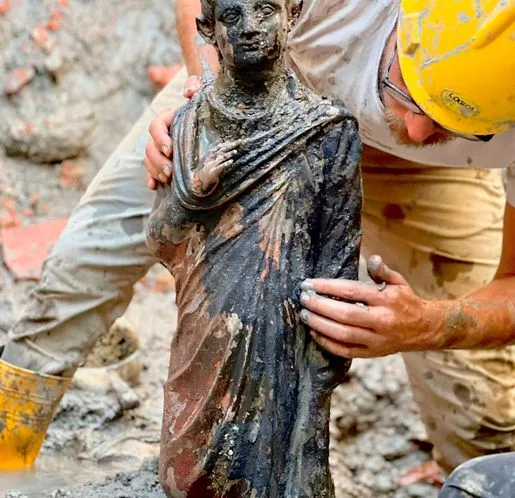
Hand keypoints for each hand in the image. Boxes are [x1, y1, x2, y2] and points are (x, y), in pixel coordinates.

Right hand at [144, 75, 202, 190]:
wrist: (212, 120)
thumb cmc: (207, 106)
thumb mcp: (203, 93)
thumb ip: (195, 87)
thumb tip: (189, 91)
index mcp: (168, 118)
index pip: (156, 126)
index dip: (160, 138)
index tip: (170, 149)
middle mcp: (162, 134)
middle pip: (150, 147)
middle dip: (158, 160)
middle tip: (169, 172)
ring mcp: (162, 149)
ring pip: (150, 159)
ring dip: (155, 170)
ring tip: (167, 180)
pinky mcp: (165, 161)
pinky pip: (153, 171)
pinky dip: (152, 178)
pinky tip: (154, 186)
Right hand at [192, 141, 239, 195]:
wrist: (200, 180)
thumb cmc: (208, 169)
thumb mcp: (211, 159)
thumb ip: (217, 152)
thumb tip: (223, 144)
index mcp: (211, 154)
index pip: (220, 146)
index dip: (228, 143)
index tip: (236, 141)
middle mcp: (212, 157)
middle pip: (222, 149)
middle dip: (230, 145)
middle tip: (238, 142)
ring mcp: (212, 164)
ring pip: (221, 157)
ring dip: (229, 154)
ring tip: (235, 151)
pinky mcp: (214, 171)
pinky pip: (221, 166)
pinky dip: (226, 163)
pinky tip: (231, 161)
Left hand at [299, 255, 445, 357]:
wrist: (426, 329)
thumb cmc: (406, 301)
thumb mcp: (398, 282)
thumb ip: (382, 271)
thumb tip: (372, 258)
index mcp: (386, 299)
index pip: (352, 291)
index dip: (327, 287)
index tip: (309, 283)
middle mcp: (382, 321)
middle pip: (344, 314)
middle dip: (319, 306)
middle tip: (303, 299)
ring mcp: (377, 340)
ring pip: (343, 334)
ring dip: (320, 325)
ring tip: (304, 315)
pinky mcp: (372, 353)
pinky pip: (346, 351)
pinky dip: (327, 343)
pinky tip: (315, 333)